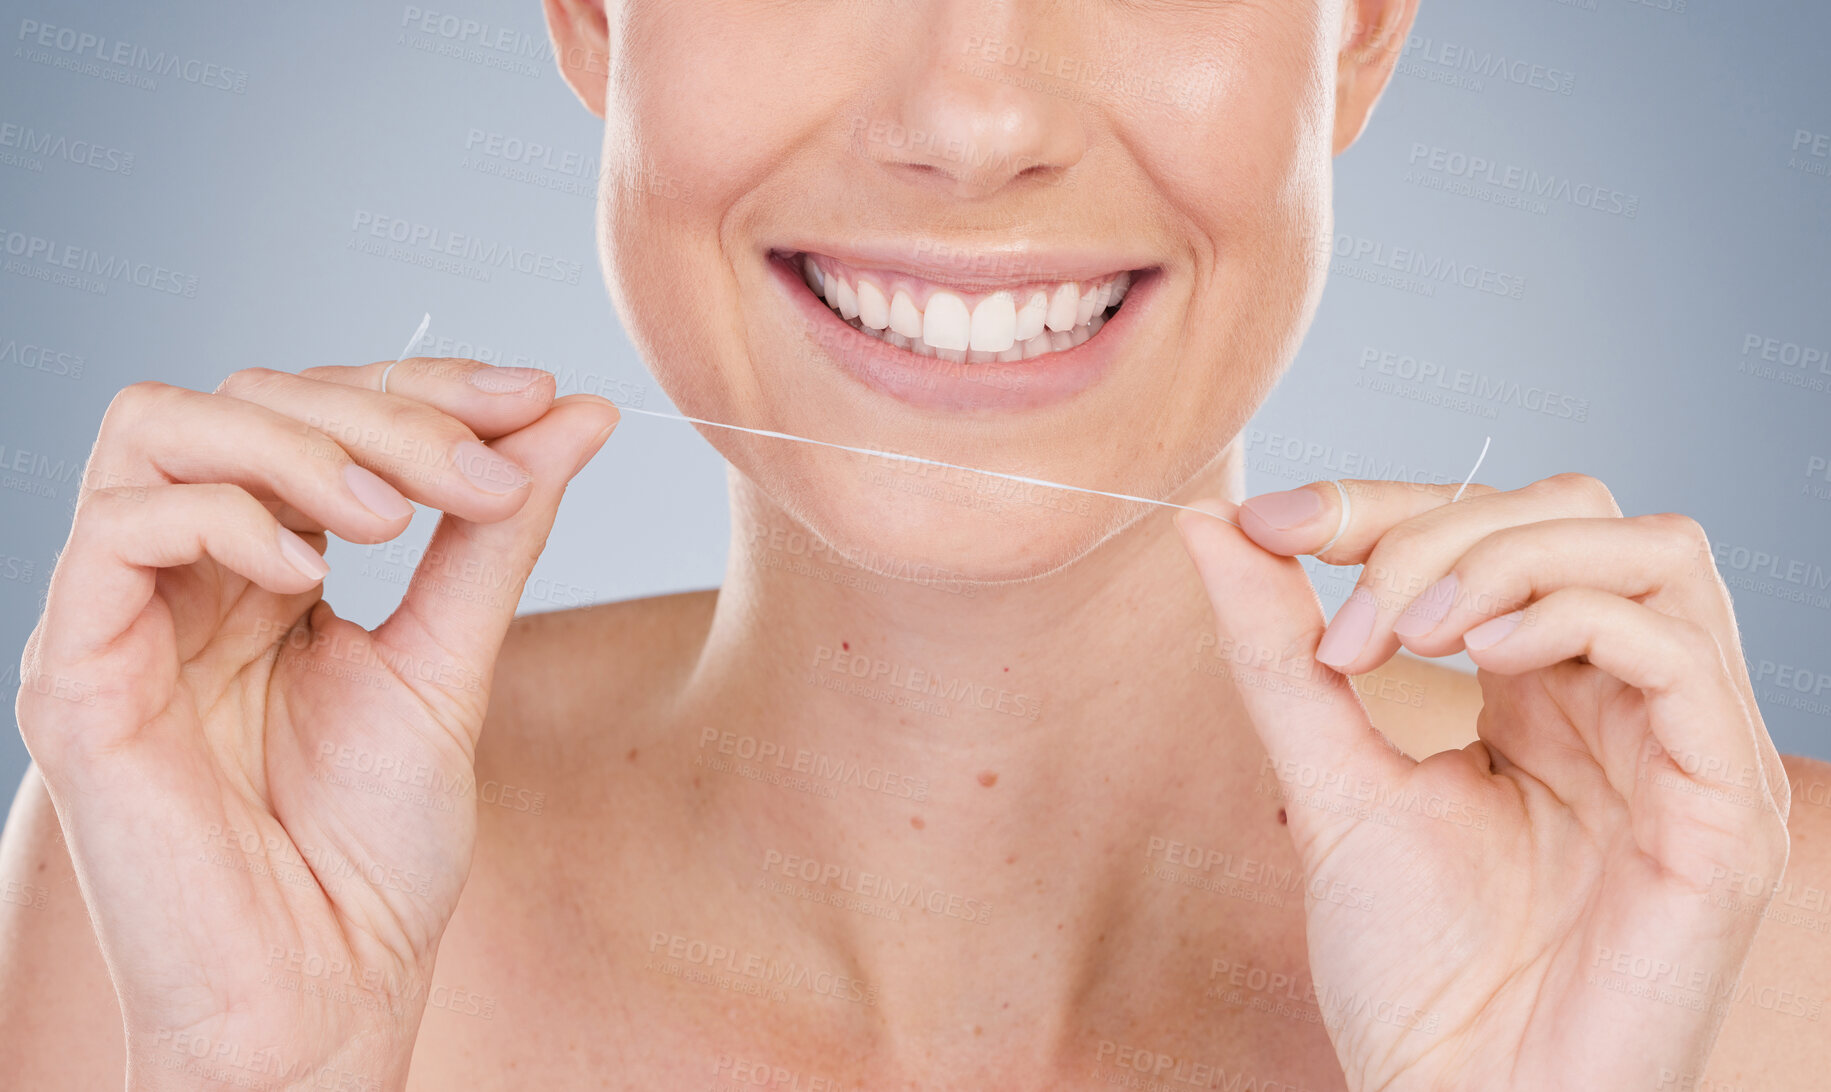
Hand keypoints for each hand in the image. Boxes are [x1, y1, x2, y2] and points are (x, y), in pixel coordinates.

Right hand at [14, 359, 616, 1089]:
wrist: (324, 994)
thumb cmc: (374, 854)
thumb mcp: (452, 661)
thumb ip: (497, 532)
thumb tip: (574, 414)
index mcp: (268, 571)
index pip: (319, 411)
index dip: (421, 386)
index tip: (534, 397)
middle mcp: (187, 577)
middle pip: (248, 399)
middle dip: (381, 411)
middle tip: (482, 467)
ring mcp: (123, 617)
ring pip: (162, 425)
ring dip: (299, 443)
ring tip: (393, 519)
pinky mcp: (76, 672)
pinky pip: (116, 527)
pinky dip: (224, 517)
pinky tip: (307, 575)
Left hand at [1175, 472, 1789, 1090]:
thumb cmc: (1411, 971)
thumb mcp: (1327, 780)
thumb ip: (1277, 649)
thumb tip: (1213, 520)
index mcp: (1543, 690)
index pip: (1496, 526)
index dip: (1380, 504)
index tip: (1266, 524)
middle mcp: (1625, 703)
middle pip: (1577, 514)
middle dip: (1439, 529)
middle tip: (1349, 625)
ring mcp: (1685, 749)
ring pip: (1650, 553)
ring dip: (1505, 559)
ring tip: (1406, 634)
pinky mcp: (1723, 810)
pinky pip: (1681, 652)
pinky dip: (1570, 619)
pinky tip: (1479, 661)